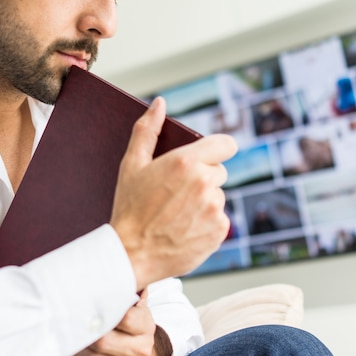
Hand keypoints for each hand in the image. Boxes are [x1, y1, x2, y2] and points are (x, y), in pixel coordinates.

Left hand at [62, 289, 167, 355]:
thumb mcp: (131, 303)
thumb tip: (107, 262)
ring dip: (74, 351)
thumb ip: (122, 287)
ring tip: (65, 338)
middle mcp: (141, 349)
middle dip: (81, 333)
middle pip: (103, 342)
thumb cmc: (127, 324)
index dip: (103, 312)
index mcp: (145, 325)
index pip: (125, 318)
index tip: (85, 305)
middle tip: (65, 322)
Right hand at [111, 97, 237, 289]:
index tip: (207, 157)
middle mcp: (205, 183)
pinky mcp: (220, 231)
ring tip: (176, 213)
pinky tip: (184, 228)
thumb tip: (159, 103)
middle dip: (202, 177)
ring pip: (218, 196)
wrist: (131, 252)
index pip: (226, 144)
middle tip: (175, 192)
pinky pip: (220, 219)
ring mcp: (215, 208)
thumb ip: (147, 130)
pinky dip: (206, 222)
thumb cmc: (129, 206)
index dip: (217, 149)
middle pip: (219, 171)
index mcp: (185, 162)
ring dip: (204, 201)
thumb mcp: (131, 164)